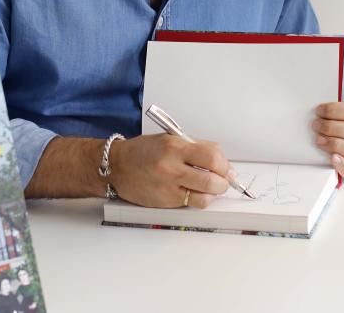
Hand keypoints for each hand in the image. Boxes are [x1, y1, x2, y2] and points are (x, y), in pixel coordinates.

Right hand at [108, 134, 229, 207]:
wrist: (117, 166)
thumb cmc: (143, 151)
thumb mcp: (171, 139)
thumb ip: (197, 148)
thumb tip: (222, 162)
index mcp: (175, 147)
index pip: (212, 157)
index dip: (225, 164)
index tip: (226, 168)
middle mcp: (172, 167)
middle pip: (212, 179)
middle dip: (223, 181)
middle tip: (223, 180)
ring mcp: (168, 187)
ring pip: (204, 197)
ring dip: (213, 193)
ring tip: (211, 187)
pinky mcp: (165, 202)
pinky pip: (191, 204)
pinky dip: (199, 199)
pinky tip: (196, 192)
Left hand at [314, 100, 343, 177]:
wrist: (326, 130)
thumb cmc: (325, 118)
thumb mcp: (328, 107)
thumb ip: (326, 107)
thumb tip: (317, 108)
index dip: (335, 110)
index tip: (319, 110)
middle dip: (331, 128)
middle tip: (315, 125)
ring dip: (335, 144)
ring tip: (318, 140)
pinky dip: (343, 165)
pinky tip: (333, 158)